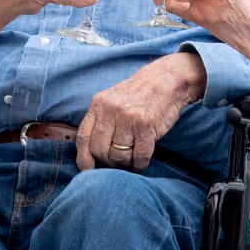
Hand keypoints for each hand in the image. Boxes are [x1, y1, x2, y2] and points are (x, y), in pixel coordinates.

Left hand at [76, 51, 205, 171]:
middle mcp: (111, 111)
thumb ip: (101, 120)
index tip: (87, 170)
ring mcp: (128, 119)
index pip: (83, 137)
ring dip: (125, 163)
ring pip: (119, 155)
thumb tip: (92, 152)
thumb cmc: (139, 93)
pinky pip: (139, 156)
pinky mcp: (147, 127)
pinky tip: (140, 163)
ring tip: (130, 160)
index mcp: (98, 104)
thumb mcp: (112, 99)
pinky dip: (139, 164)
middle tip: (117, 162)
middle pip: (99, 150)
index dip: (83, 158)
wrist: (166, 79)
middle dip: (107, 162)